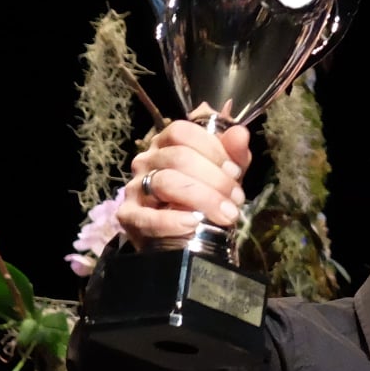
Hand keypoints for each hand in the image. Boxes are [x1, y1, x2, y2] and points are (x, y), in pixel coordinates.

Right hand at [119, 106, 251, 249]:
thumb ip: (234, 154)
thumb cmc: (205, 197)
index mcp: (166, 144)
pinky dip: (172, 221)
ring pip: (166, 182)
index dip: (213, 150)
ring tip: (226, 215)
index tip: (235, 172)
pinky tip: (193, 224)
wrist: (183, 238)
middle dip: (215, 179)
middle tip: (236, 199)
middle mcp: (146, 161)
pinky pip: (147, 217)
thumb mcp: (225, 174)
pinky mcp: (129, 217)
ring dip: (202, 198)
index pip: (182, 132)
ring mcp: (135, 188)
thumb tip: (240, 133)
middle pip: (178, 157)